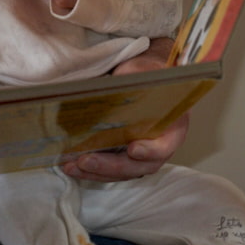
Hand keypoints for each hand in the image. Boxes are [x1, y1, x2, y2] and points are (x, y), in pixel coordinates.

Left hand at [62, 37, 189, 181]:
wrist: (144, 78)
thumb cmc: (147, 76)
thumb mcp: (141, 73)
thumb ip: (130, 80)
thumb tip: (104, 87)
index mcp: (172, 127)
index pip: (164, 145)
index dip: (150, 150)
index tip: (132, 148)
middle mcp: (159, 147)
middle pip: (138, 165)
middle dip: (110, 166)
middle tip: (86, 160)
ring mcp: (142, 156)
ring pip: (121, 172)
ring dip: (95, 172)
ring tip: (71, 166)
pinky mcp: (125, 157)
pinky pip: (110, 170)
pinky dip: (91, 170)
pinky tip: (72, 165)